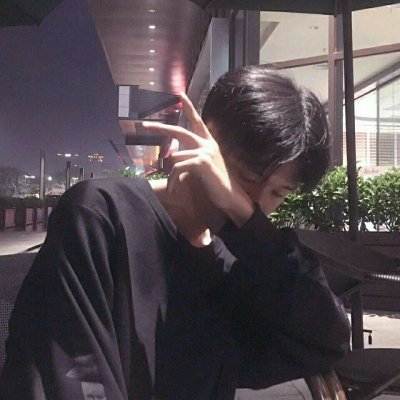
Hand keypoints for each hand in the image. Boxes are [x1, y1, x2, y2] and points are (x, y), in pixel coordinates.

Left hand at [142, 93, 253, 228]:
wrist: (229, 196)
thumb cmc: (215, 183)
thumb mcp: (203, 166)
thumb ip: (192, 157)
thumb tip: (175, 155)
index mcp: (209, 142)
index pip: (197, 121)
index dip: (189, 107)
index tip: (180, 94)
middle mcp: (207, 144)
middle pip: (179, 131)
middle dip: (160, 128)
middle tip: (144, 125)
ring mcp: (205, 151)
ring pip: (174, 157)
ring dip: (171, 176)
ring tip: (174, 188)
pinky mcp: (202, 162)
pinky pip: (177, 167)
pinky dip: (173, 180)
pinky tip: (175, 189)